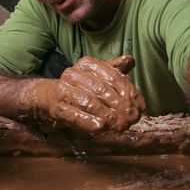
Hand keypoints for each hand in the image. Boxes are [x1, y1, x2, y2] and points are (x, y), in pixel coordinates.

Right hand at [29, 55, 145, 134]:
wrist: (48, 98)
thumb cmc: (80, 89)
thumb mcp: (98, 77)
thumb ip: (115, 71)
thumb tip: (130, 60)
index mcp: (87, 64)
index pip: (114, 77)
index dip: (130, 92)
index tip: (141, 106)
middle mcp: (74, 74)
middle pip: (103, 90)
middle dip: (121, 106)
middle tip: (133, 119)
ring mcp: (63, 90)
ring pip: (90, 102)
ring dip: (108, 116)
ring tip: (121, 126)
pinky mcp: (56, 108)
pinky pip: (74, 115)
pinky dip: (88, 122)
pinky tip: (101, 129)